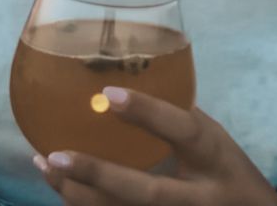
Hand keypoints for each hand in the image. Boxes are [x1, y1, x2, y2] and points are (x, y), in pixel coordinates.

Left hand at [33, 86, 276, 204]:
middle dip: (98, 176)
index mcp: (216, 159)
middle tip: (55, 156)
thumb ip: (178, 119)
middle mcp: (199, 198)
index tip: (107, 94)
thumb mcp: (216, 142)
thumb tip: (125, 83)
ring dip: (79, 196)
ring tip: (46, 167)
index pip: (185, 132)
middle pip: (147, 193)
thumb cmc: (230, 174)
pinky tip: (62, 190)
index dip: (148, 113)